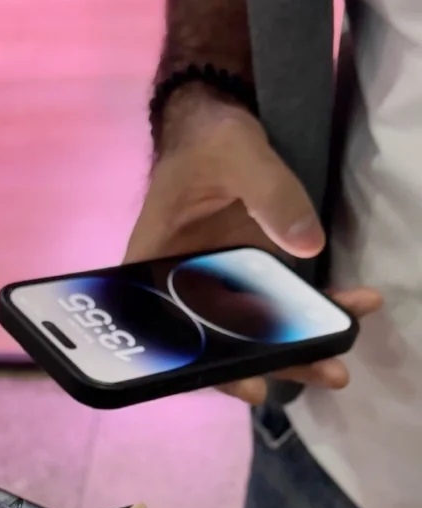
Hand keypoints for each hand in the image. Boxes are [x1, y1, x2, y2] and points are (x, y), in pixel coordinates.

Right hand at [125, 86, 382, 404]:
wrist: (214, 121)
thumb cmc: (205, 139)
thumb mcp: (235, 153)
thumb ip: (270, 193)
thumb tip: (307, 246)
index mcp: (155, 268)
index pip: (170, 335)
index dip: (206, 370)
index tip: (249, 386)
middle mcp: (182, 290)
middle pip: (219, 345)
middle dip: (274, 366)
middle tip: (324, 374)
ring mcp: (217, 287)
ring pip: (253, 333)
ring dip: (299, 349)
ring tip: (341, 363)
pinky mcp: (249, 276)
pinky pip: (279, 304)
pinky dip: (313, 311)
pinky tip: (352, 307)